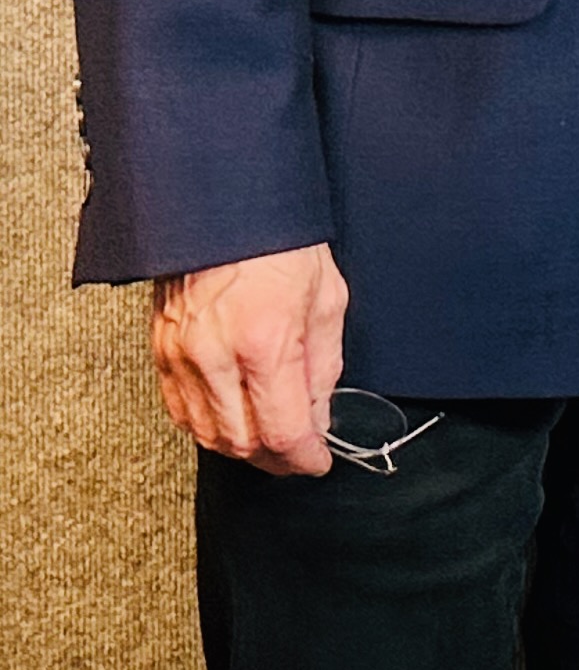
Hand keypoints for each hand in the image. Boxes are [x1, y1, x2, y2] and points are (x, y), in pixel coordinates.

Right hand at [151, 243, 349, 476]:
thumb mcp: (326, 300)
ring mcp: (182, 357)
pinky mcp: (161, 352)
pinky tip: (232, 421)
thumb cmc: (282, 243)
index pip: (283, 430)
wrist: (225, 207)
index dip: (304, 458)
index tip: (318, 462)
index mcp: (265, 342)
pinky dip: (208, 427)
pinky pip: (180, 412)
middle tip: (299, 457)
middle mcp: (216, 357)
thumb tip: (320, 416)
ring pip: (207, 434)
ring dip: (242, 448)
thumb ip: (323, 365)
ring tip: (271, 443)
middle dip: (276, 459)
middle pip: (242, 442)